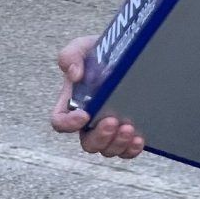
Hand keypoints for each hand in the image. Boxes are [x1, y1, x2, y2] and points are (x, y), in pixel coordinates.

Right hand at [51, 37, 145, 157]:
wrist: (128, 52)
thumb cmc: (99, 52)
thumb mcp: (82, 47)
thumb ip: (71, 55)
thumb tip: (75, 74)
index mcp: (72, 104)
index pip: (60, 122)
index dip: (68, 124)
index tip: (84, 115)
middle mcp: (89, 121)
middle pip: (88, 143)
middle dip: (100, 137)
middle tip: (112, 121)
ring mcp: (109, 129)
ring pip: (108, 149)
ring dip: (117, 144)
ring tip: (129, 128)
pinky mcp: (128, 132)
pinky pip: (127, 151)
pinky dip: (132, 149)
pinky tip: (139, 139)